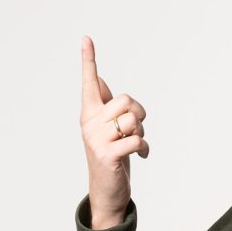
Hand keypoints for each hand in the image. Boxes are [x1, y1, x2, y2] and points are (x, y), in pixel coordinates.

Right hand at [79, 34, 149, 225]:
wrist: (107, 192)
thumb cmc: (111, 158)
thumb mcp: (108, 131)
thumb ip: (105, 107)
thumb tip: (103, 81)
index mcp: (89, 114)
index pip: (89, 84)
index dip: (89, 61)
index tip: (86, 38)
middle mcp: (89, 124)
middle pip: (126, 100)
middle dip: (139, 113)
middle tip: (138, 128)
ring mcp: (97, 139)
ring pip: (133, 120)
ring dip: (142, 132)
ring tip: (136, 144)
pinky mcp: (108, 155)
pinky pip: (136, 140)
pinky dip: (145, 148)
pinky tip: (141, 156)